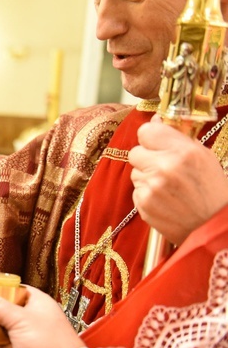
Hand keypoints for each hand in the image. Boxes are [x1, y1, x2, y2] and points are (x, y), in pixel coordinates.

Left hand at [129, 117, 227, 244]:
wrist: (212, 227)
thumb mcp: (204, 157)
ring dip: (146, 176)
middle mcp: (166, 167)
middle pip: (135, 152)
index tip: (156, 142)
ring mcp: (152, 186)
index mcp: (184, 151)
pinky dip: (146, 193)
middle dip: (147, 158)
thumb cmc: (212, 191)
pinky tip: (164, 200)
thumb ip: (178, 139)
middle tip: (162, 167)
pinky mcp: (143, 203)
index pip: (146, 131)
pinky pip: (136, 190)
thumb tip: (156, 121)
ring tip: (168, 187)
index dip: (150, 137)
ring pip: (135, 172)